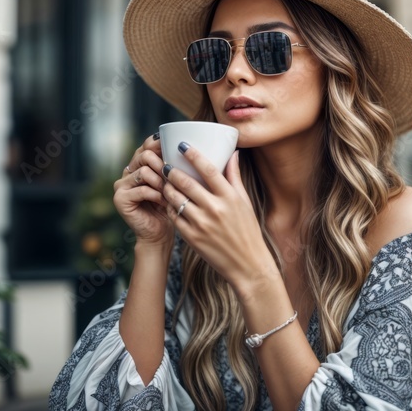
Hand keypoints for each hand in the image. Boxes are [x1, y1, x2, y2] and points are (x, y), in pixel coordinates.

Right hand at [113, 133, 174, 249]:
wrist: (159, 234)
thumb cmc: (169, 208)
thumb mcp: (172, 183)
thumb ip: (171, 166)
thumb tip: (183, 147)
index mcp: (138, 166)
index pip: (145, 146)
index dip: (159, 145)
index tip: (174, 147)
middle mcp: (126, 173)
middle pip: (144, 155)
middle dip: (163, 165)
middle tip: (173, 176)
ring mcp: (120, 186)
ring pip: (144, 171)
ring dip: (161, 182)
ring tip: (170, 192)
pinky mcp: (120, 199)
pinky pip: (142, 189)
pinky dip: (157, 195)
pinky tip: (164, 202)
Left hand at [161, 144, 278, 291]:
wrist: (247, 265)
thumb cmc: (247, 231)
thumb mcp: (244, 202)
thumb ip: (235, 177)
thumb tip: (233, 153)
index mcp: (230, 198)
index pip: (209, 169)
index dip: (193, 155)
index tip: (182, 145)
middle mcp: (215, 209)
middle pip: (186, 183)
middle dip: (172, 171)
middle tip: (165, 164)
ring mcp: (202, 224)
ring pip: (176, 199)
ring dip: (167, 187)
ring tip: (164, 181)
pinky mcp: (192, 238)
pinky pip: (174, 216)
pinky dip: (169, 206)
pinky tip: (169, 201)